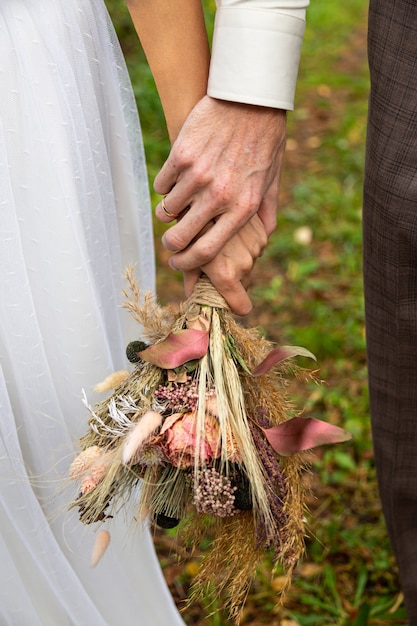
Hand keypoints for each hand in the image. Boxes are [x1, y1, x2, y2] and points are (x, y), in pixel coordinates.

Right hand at [154, 96, 285, 270]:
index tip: (179, 263)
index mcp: (241, 208)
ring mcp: (197, 175)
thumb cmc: (265, 141)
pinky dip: (166, 185)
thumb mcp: (271, 180)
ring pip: (167, 210)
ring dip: (168, 211)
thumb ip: (265, 214)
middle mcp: (218, 195)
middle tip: (170, 241)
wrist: (250, 98)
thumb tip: (263, 242)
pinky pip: (162, 183)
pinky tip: (176, 178)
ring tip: (176, 204)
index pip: (206, 251)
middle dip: (170, 244)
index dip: (188, 263)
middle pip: (178, 238)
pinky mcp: (182, 155)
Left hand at [180, 214, 267, 315]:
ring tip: (219, 244)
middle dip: (227, 278)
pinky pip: (253, 249)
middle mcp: (244, 264)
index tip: (222, 301)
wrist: (213, 189)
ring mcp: (255, 249)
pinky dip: (243, 246)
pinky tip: (230, 234)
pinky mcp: (261, 234)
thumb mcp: (186, 254)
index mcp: (226, 275)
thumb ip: (191, 279)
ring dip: (236, 261)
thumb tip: (192, 296)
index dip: (232, 306)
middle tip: (210, 264)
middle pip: (241, 284)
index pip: (242, 307)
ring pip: (247, 265)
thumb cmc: (191, 226)